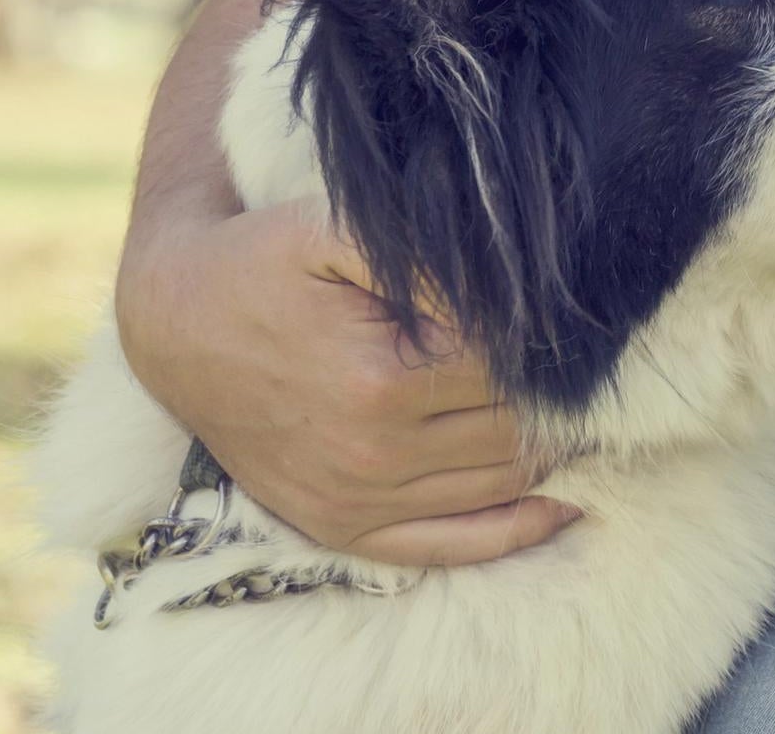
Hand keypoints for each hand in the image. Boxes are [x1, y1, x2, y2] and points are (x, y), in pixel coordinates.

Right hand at [115, 199, 577, 564]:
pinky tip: (568, 498)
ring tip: (590, 411)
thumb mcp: (338, 230)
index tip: (583, 322)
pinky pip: (456, 545)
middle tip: (600, 366)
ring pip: (504, 486)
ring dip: (558, 452)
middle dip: (567, 398)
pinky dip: (522, 527)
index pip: (517, 371)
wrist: (174, 321)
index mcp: (382, 381)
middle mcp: (373, 454)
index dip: (556, 345)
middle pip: (520, 431)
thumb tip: (519, 292)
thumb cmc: (265, 261)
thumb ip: (431, 258)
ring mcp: (358, 501)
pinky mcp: (343, 528)